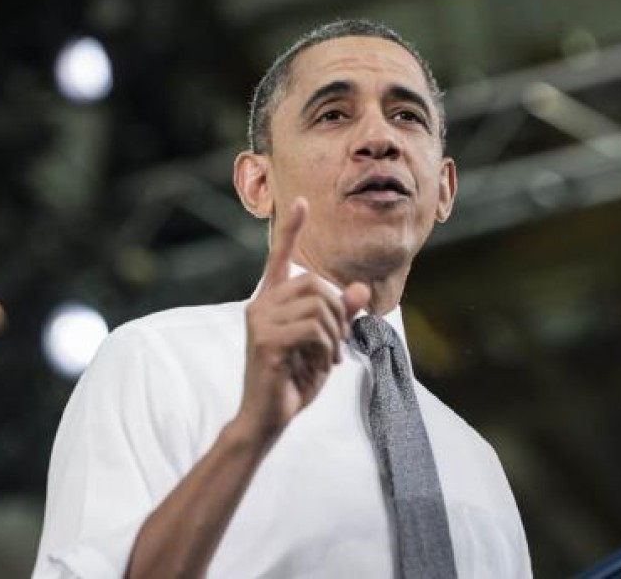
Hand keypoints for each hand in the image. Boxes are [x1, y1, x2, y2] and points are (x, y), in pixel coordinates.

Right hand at [236, 197, 369, 444]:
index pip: (280, 257)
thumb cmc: (292, 381)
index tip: (303, 201)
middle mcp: (260, 305)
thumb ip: (341, 318)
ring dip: (335, 336)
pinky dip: (328, 349)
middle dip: (339, 314)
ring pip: (319, 307)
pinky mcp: (266, 341)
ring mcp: (260, 321)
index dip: (292, 229)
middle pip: (316, 284)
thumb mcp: (324, 346)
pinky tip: (321, 366)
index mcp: (271, 302)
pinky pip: (314, 330)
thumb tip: (360, 289)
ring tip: (328, 359)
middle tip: (337, 346)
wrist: (267, 418)